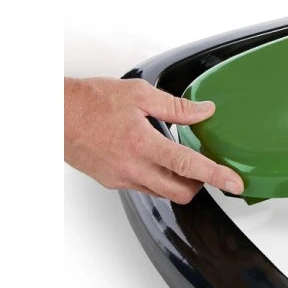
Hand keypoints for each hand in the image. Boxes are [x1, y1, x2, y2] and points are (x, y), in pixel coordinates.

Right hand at [64, 77, 243, 202]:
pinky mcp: (111, 181)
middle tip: (206, 169)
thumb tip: (204, 112)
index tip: (234, 184)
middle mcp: (132, 167)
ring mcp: (121, 178)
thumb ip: (176, 107)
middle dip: (199, 185)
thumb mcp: (138, 94)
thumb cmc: (88, 102)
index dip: (217, 176)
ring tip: (178, 160)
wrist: (53, 114)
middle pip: (180, 192)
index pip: (190, 166)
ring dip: (177, 182)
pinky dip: (156, 178)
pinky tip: (153, 159)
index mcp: (142, 144)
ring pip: (162, 193)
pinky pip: (143, 188)